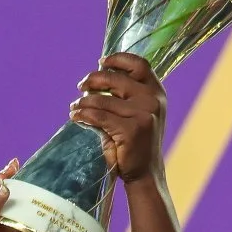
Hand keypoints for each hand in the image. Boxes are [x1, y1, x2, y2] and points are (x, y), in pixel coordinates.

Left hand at [70, 53, 165, 182]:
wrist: (144, 172)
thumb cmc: (136, 140)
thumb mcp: (140, 111)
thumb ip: (129, 92)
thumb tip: (99, 72)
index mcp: (156, 91)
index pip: (139, 64)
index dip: (118, 59)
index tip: (101, 62)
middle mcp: (153, 100)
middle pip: (115, 78)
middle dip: (93, 80)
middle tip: (81, 86)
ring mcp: (144, 115)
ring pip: (102, 99)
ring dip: (83, 102)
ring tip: (75, 107)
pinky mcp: (131, 130)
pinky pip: (99, 117)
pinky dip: (83, 115)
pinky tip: (76, 117)